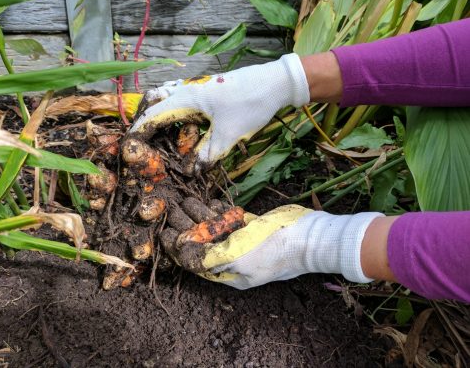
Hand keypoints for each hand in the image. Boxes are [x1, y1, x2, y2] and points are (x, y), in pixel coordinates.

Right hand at [130, 54, 309, 172]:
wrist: (276, 82)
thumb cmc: (250, 105)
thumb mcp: (228, 135)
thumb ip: (207, 154)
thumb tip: (191, 171)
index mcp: (187, 98)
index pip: (153, 115)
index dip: (139, 132)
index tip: (129, 147)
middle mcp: (187, 88)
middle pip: (154, 99)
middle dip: (144, 118)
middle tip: (141, 139)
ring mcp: (197, 85)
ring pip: (166, 94)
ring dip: (157, 111)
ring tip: (156, 132)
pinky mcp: (207, 87)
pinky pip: (180, 94)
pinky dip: (172, 107)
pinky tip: (181, 121)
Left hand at [161, 199, 382, 289]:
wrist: (309, 237)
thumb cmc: (272, 250)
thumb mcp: (235, 258)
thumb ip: (206, 257)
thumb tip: (182, 253)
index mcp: (228, 273)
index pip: (195, 260)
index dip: (178, 244)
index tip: (164, 229)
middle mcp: (234, 258)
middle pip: (202, 241)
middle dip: (185, 224)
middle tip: (171, 207)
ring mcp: (244, 242)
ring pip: (215, 227)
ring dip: (200, 213)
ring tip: (186, 199)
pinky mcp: (253, 227)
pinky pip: (231, 219)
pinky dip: (220, 210)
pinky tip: (210, 201)